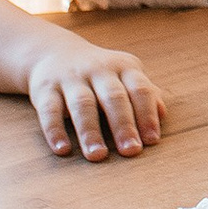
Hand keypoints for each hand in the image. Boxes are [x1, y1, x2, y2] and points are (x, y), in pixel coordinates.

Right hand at [27, 34, 163, 161]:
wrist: (53, 52)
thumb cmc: (100, 74)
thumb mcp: (125, 76)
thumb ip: (145, 94)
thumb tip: (162, 115)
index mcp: (123, 67)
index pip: (140, 89)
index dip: (147, 114)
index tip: (152, 140)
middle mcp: (98, 70)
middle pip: (113, 97)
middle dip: (123, 125)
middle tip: (131, 151)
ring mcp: (70, 78)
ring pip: (82, 105)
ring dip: (90, 131)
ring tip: (98, 155)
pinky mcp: (45, 89)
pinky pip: (49, 110)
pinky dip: (55, 130)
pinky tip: (63, 150)